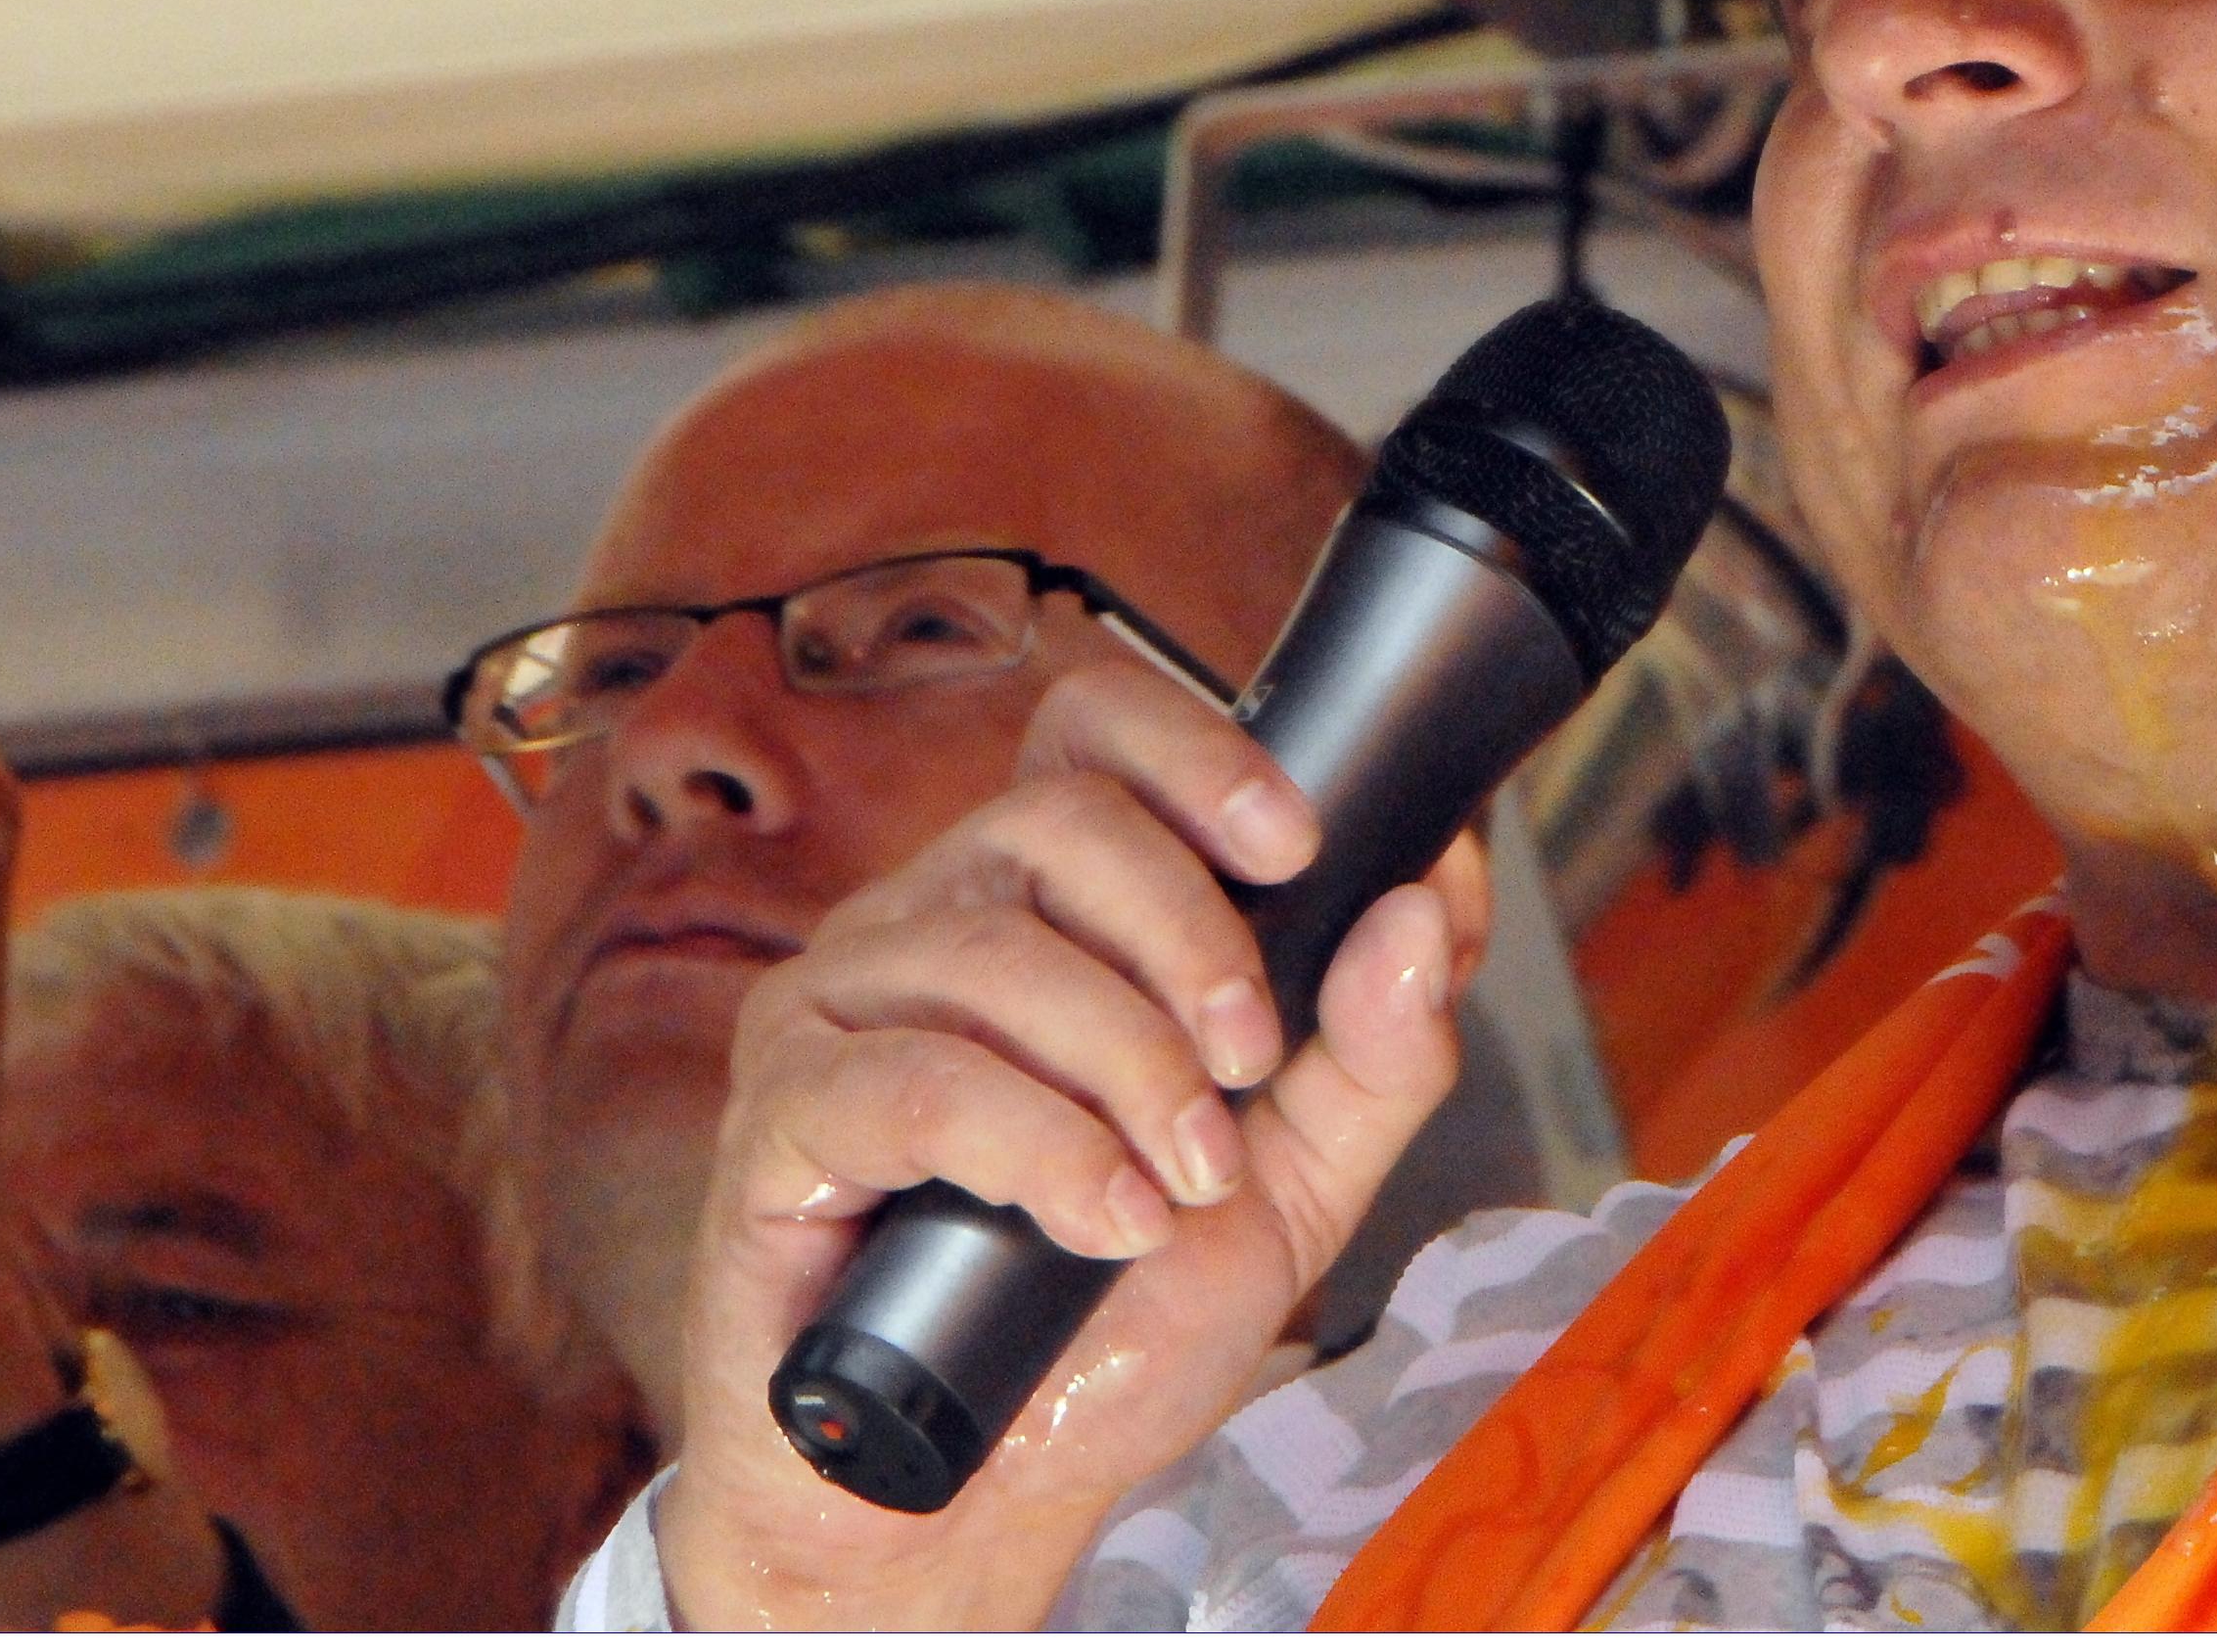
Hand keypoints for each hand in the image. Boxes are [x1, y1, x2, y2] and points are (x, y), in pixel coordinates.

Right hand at [654, 649, 1490, 1629]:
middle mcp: (935, 919)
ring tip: (1182, 1182)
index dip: (1197, 749)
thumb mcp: (1296, 1187)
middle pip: (1059, 819)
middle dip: (1189, 934)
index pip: (1094, 725)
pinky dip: (1037, 1147)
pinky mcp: (784, 1117)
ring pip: (991, 950)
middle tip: (1248, 1063)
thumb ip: (1379, 1048)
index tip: (1300, 842)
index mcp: (1049, 899)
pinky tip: (1103, 1218)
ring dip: (1125, 1064)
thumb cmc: (1114, 1315)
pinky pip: (909, 1080)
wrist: (983, 1489)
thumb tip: (1432, 897)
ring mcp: (843, 1006)